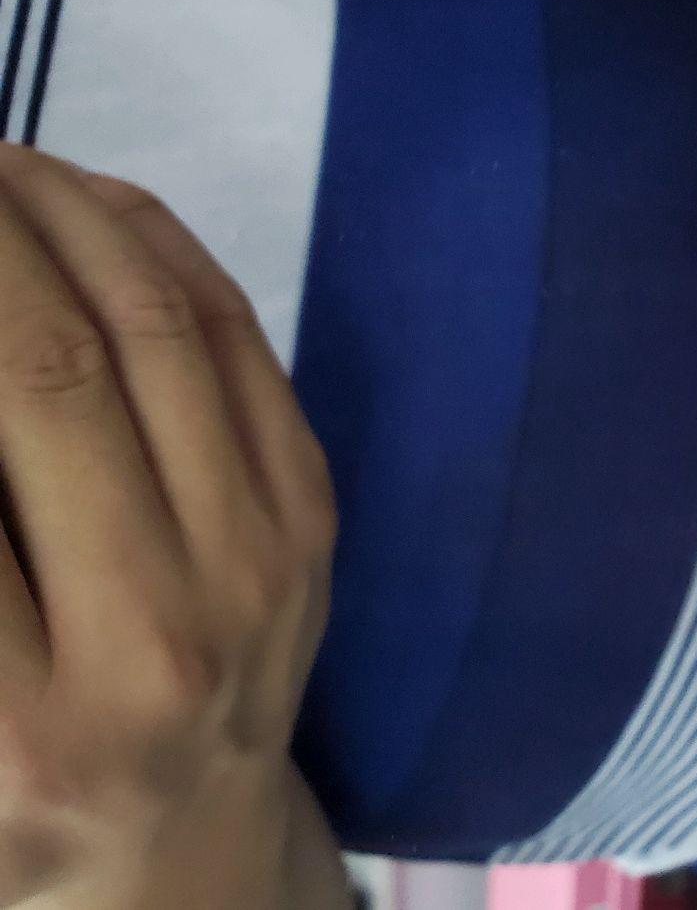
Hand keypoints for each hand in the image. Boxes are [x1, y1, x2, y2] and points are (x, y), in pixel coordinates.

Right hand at [0, 146, 346, 908]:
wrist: (179, 863)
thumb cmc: (9, 802)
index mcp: (14, 729)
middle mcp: (154, 647)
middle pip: (50, 377)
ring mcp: (263, 577)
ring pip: (161, 338)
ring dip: (68, 219)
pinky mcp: (314, 528)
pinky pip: (240, 353)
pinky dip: (162, 255)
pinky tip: (90, 204)